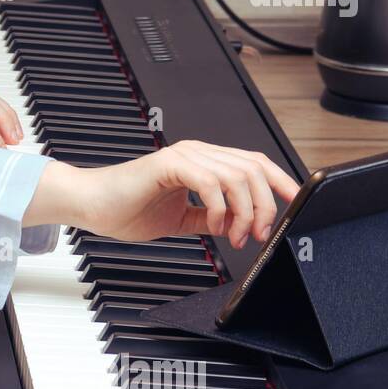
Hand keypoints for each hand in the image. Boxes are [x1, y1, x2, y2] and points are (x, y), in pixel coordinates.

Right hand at [72, 140, 299, 248]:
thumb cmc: (124, 208)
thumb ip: (207, 217)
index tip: (296, 206)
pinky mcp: (170, 165)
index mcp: (202, 162)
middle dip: (266, 205)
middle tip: (259, 234)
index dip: (281, 182)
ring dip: (245, 211)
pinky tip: (214, 227)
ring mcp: (184, 156)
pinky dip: (220, 208)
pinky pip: (211, 182)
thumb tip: (235, 227)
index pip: (254, 164)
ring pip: (238, 175)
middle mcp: (197, 153)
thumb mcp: (179, 219)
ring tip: (235, 235)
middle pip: (254, 169)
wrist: (90, 205)